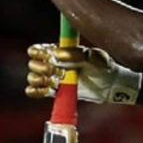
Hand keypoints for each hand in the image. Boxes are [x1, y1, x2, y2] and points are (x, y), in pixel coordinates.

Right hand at [25, 43, 141, 104]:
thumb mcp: (93, 57)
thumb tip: (57, 55)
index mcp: (58, 50)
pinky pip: (35, 92)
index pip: (36, 49)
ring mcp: (52, 78)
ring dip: (40, 80)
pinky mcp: (54, 92)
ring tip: (56, 82)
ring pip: (32, 78)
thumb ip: (76, 54)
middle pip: (33, 64)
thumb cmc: (102, 66)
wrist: (110, 85)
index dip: (38, 53)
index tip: (51, 58)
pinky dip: (36, 92)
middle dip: (43, 68)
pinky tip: (49, 90)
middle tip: (58, 72)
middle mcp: (52, 63)